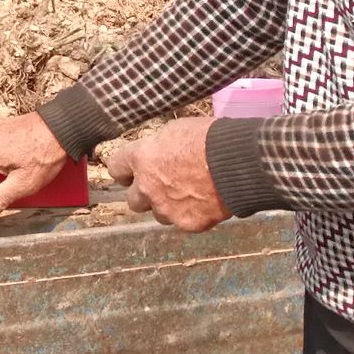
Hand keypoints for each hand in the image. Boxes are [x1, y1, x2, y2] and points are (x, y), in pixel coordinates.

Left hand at [103, 117, 230, 232]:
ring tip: (190, 194)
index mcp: (141, 158)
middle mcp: (147, 187)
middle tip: (163, 187)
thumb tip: (157, 154)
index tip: (133, 171)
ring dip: (169, 206)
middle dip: (145, 194)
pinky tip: (206, 202)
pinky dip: (193, 214)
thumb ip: (158, 147)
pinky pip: (184, 222)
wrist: (238, 162)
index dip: (126, 170)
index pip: (116, 168)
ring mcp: (167, 209)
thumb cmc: (209, 138)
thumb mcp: (175, 130)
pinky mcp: (188, 223)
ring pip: (159, 214)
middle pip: (133, 200)